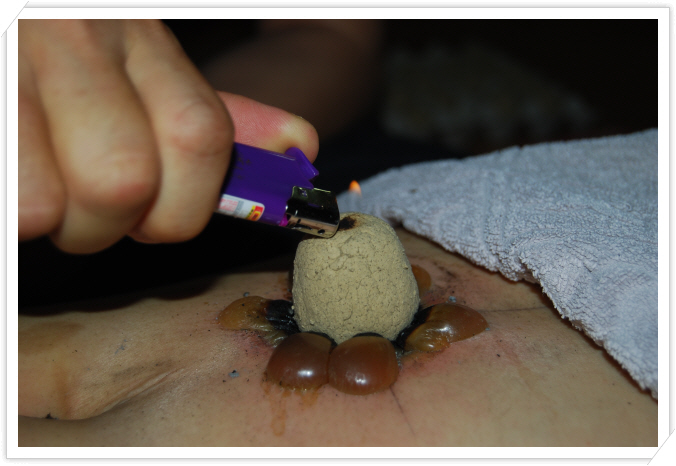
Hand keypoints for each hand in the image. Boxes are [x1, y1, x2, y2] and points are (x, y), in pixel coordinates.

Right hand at [18, 19, 317, 253]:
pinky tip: (17, 179)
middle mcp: (78, 39)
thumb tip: (298, 144)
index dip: (184, 207)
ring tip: (40, 192)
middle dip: (110, 227)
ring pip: (49, 204)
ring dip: (51, 223)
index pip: (200, 137)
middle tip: (86, 211)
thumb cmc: (68, 48)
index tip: (155, 218)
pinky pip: (9, 203)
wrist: (13, 14)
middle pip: (125, 181)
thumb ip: (210, 109)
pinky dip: (15, 213)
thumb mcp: (142, 63)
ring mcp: (12, 64)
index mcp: (141, 38)